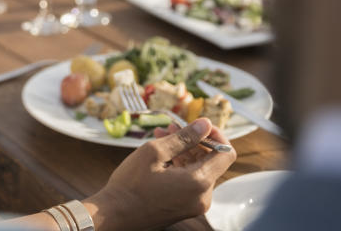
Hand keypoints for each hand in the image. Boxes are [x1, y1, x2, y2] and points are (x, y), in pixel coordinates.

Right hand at [84, 118, 235, 230]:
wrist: (114, 215)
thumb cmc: (131, 184)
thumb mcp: (155, 152)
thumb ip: (184, 137)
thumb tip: (205, 124)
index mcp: (199, 182)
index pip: (226, 153)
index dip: (215, 135)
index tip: (197, 125)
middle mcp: (202, 197)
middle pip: (211, 160)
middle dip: (193, 140)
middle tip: (170, 126)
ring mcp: (194, 205)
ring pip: (198, 169)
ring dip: (184, 151)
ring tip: (160, 137)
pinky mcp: (184, 207)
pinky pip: (190, 181)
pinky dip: (180, 165)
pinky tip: (160, 155)